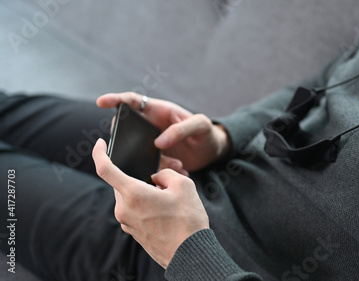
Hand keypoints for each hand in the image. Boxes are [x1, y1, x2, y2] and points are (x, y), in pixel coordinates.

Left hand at [92, 138, 209, 268]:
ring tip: (169, 198)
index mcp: (133, 194)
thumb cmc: (188, 220)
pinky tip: (166, 211)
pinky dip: (146, 205)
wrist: (190, 253)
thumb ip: (165, 173)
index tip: (99, 144)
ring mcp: (127, 222)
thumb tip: (156, 178)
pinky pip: (135, 210)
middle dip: (139, 176)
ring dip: (144, 192)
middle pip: (123, 183)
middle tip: (161, 178)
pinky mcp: (133, 232)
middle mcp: (124, 209)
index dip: (99, 153)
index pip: (105, 169)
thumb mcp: (183, 185)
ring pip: (130, 197)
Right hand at [97, 92, 230, 172]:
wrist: (213, 152)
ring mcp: (150, 143)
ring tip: (176, 164)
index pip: (132, 101)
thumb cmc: (207, 133)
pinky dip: (161, 171)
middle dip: (127, 140)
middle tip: (142, 150)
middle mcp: (150, 126)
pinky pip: (149, 166)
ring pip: (137, 152)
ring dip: (153, 161)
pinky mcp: (155, 159)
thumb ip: (181, 130)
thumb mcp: (200, 125)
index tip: (101, 102)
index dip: (115, 99)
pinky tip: (179, 170)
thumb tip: (158, 142)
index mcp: (158, 111)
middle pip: (126, 129)